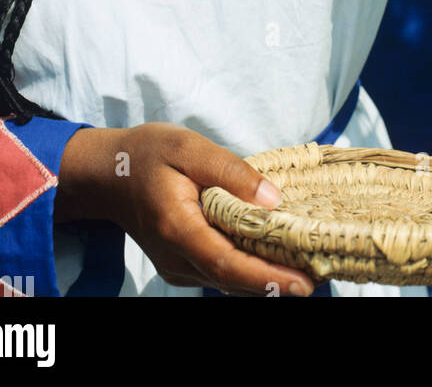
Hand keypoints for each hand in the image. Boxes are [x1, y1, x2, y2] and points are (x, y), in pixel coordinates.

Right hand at [57, 122, 314, 295]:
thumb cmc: (149, 154)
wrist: (109, 174)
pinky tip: (277, 255)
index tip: (304, 285)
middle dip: (277, 282)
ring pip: (228, 280)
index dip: (267, 278)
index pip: (227, 264)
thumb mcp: (190, 147)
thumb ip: (231, 173)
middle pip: (233, 280)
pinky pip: (221, 270)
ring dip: (266, 277)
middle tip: (322, 274)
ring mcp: (177, 265)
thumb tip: (272, 200)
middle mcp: (176, 258)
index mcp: (178, 228)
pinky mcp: (182, 263)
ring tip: (310, 266)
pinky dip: (250, 268)